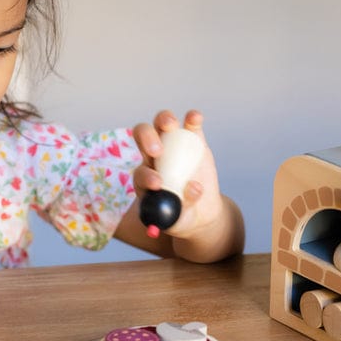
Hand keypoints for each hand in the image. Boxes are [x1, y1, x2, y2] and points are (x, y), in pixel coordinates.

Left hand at [132, 110, 223, 239]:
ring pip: (162, 125)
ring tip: (170, 124)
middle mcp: (155, 158)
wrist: (200, 212)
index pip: (140, 172)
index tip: (158, 184)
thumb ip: (182, 210)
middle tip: (158, 150)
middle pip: (142, 137)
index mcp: (145, 179)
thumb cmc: (183, 218)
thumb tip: (192, 189)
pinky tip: (195, 118)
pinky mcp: (193, 141)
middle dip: (147, 139)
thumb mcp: (180, 222)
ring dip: (164, 120)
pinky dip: (192, 119)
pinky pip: (190, 126)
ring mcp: (174, 146)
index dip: (147, 176)